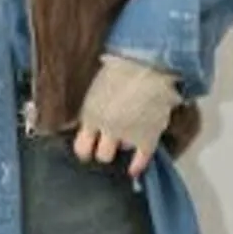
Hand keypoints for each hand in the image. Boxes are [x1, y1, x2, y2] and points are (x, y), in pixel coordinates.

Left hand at [71, 53, 182, 180]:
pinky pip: (141, 159)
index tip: (87, 149)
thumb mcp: (98, 87)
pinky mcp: (147, 138)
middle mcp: (107, 130)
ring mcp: (128, 136)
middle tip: (107, 146)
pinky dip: (138, 165)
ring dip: (122, 146)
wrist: (150, 64)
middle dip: (104, 150)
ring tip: (126, 139)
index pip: (82, 147)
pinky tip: (134, 169)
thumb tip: (86, 121)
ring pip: (120, 152)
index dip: (85, 150)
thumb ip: (93, 107)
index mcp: (91, 116)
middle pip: (102, 155)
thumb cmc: (123, 67)